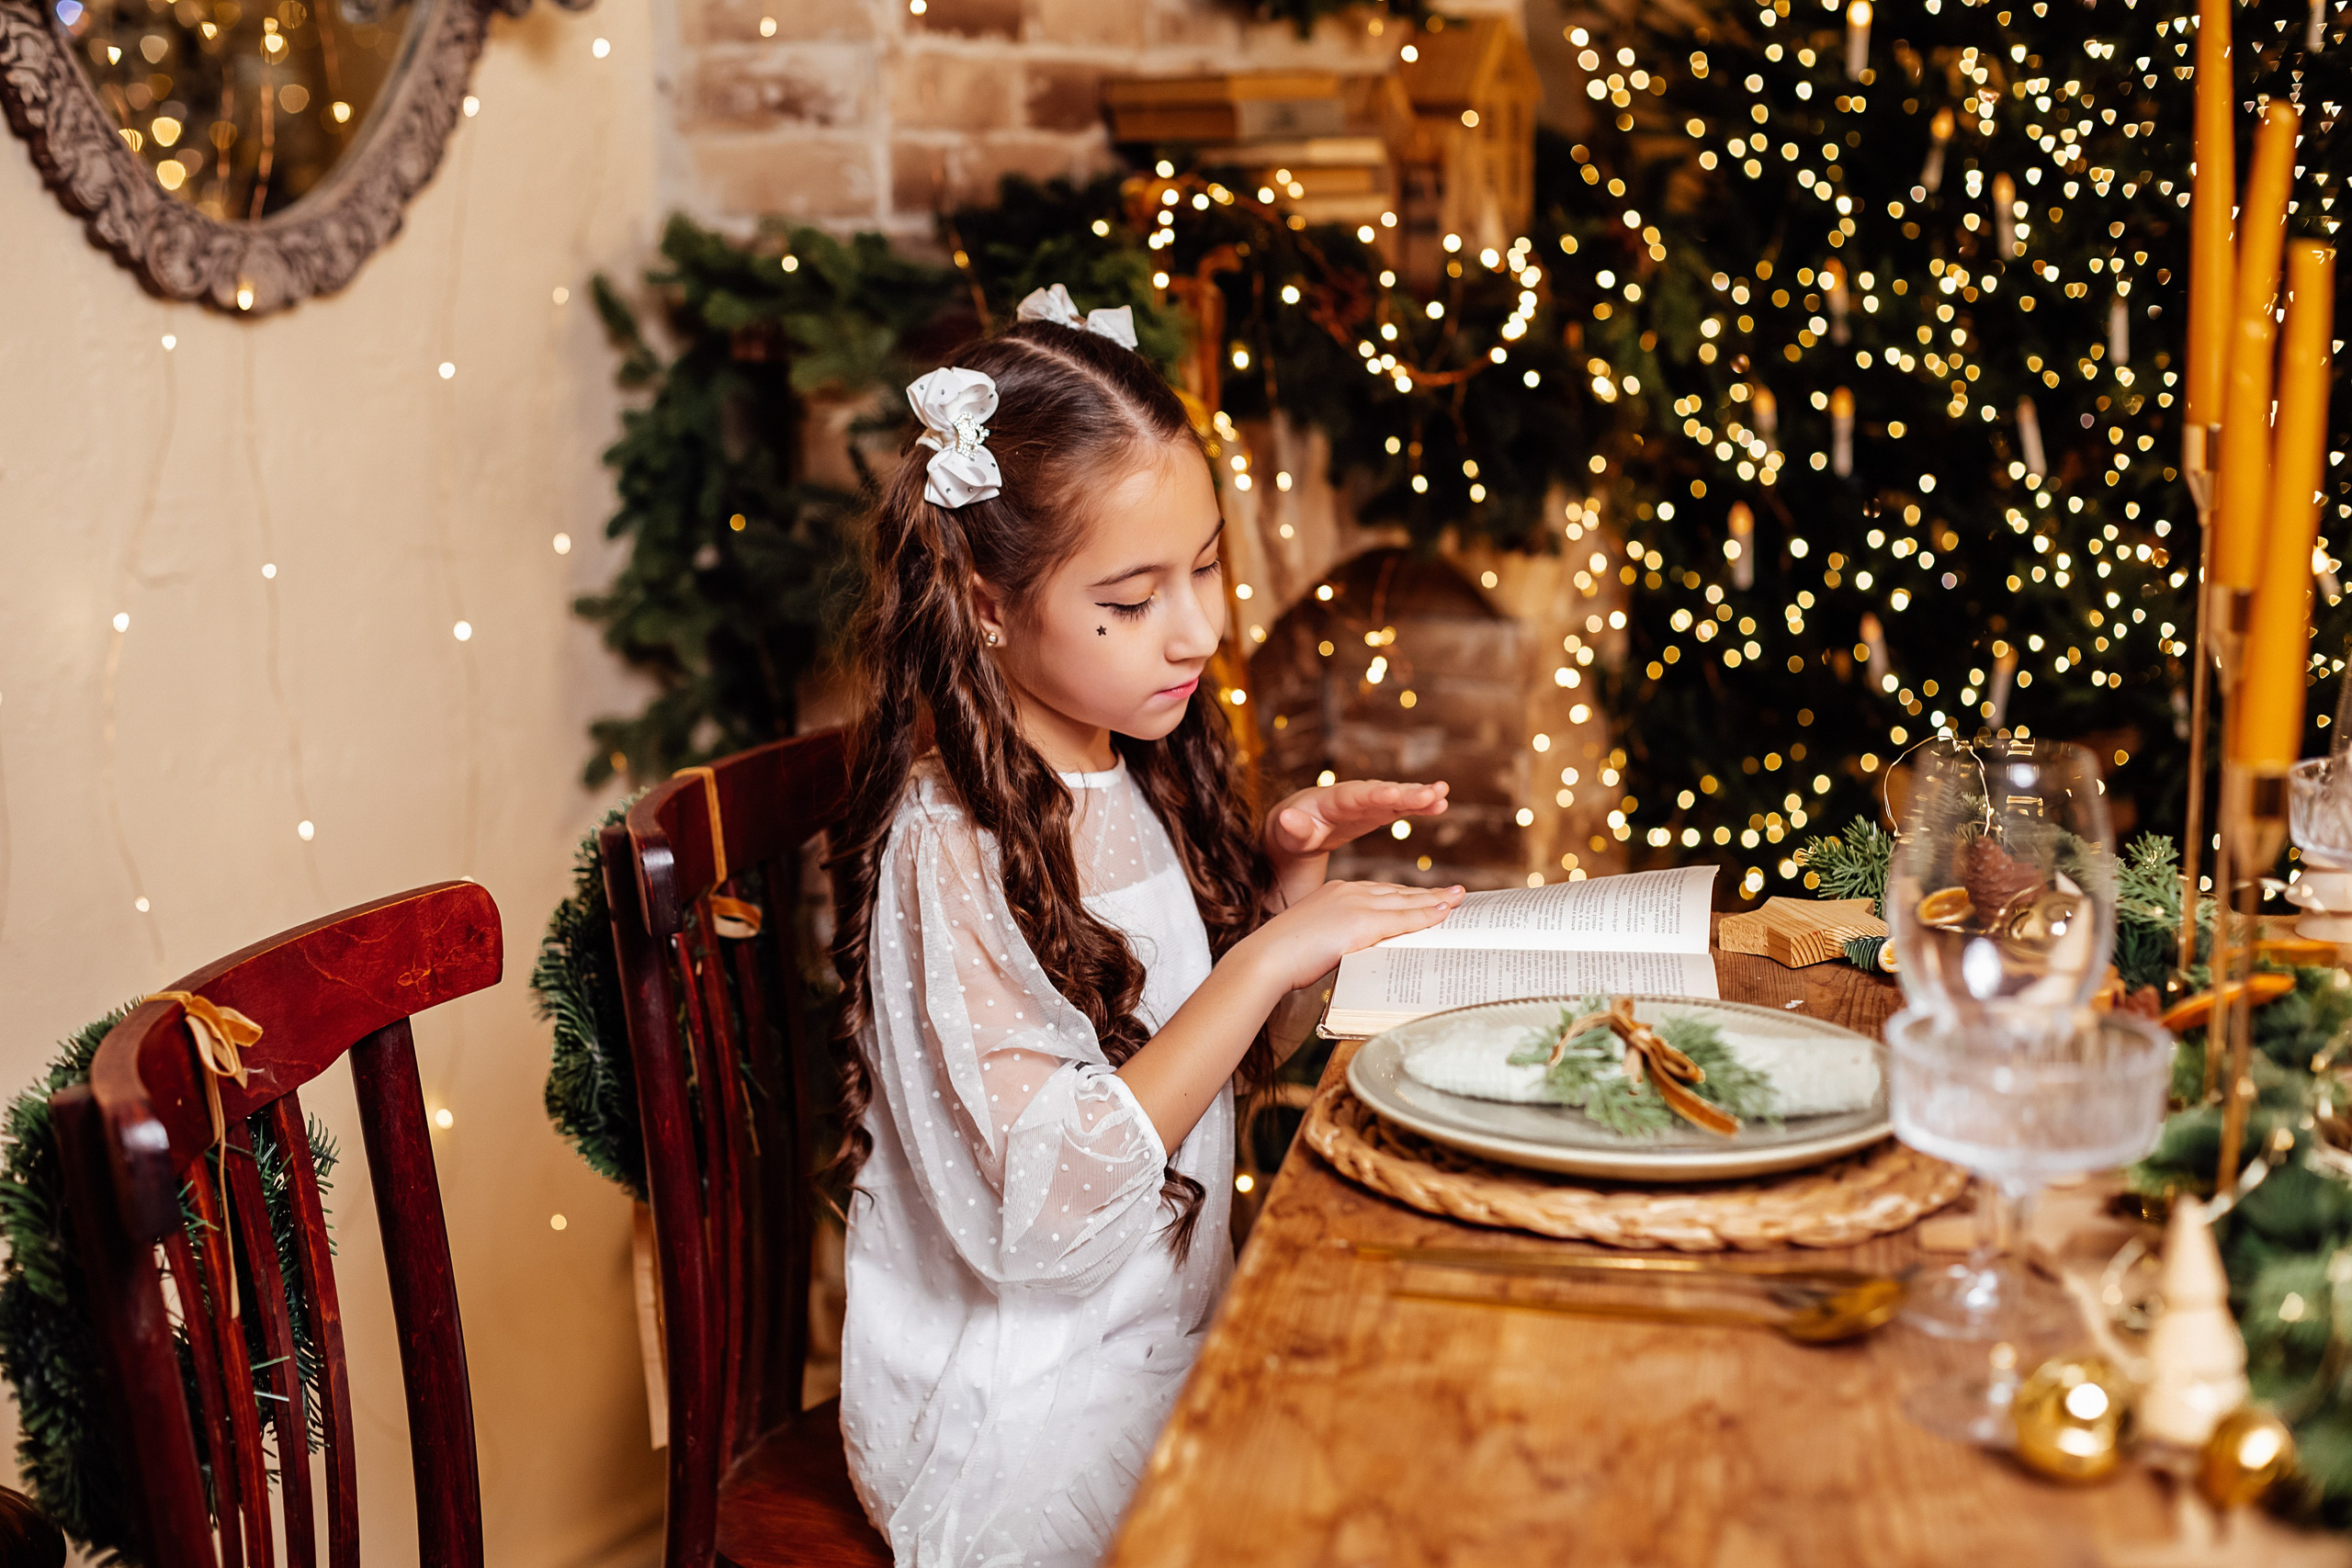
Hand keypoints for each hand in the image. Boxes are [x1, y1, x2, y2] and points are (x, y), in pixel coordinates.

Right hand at [1236, 879, 1465, 995]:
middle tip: (1455, 893)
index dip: (1406, 896)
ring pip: (1406, 901)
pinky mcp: (1362, 921)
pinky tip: (1444, 913)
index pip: (1380, 892)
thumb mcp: (1317, 941)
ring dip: (1436, 900)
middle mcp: (1348, 891)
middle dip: (1428, 894)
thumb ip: (1340, 940)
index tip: (1426, 897)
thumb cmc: (1284, 958)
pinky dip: (1427, 914)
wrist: (1266, 959)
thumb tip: (1357, 955)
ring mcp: (1356, 903)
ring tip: (1459, 899)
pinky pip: (1403, 918)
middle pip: (1398, 892)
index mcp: (1335, 893)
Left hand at [1265, 778, 1450, 861]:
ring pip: (1397, 796)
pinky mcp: (1377, 812)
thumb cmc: (1290, 831)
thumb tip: (1287, 818)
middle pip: (1383, 792)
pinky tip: (1440, 805)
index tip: (1393, 794)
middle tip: (1433, 792)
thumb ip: (1292, 827)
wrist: (1297, 828)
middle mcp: (1354, 796)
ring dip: (1419, 795)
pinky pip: (1401, 807)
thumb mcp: (1287, 833)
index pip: (1356, 795)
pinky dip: (1419, 806)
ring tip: (1443, 794)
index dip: (1375, 795)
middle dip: (1406, 793)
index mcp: (1332, 800)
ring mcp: (1368, 803)